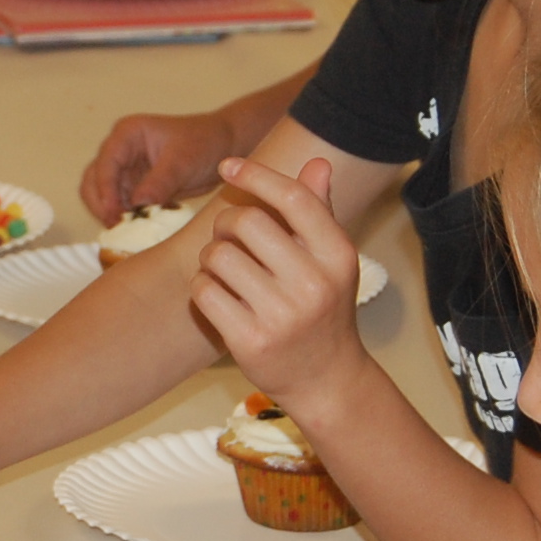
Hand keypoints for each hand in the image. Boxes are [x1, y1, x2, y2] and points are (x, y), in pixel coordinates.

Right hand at [79, 110, 238, 227]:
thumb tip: (137, 206)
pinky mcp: (134, 187)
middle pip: (93, 181)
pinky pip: (120, 205)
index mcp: (127, 134)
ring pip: (102, 196)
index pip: (104, 165)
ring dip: (111, 214)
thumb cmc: (204, 143)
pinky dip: (125, 218)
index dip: (105, 192)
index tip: (115, 215)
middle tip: (118, 227)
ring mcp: (125, 169)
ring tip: (128, 230)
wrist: (224, 147)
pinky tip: (138, 228)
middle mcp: (120, 150)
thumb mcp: (182, 162)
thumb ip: (158, 183)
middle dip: (101, 205)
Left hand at [189, 156, 368, 406]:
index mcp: (338, 255)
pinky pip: (204, 291)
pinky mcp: (250, 340)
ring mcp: (282, 315)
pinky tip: (218, 295)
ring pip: (218, 256)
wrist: (327, 378)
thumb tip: (318, 162)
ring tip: (224, 269)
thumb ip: (320, 211)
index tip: (228, 164)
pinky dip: (202, 286)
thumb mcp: (332, 261)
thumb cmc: (323, 308)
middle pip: (247, 222)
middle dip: (227, 223)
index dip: (256, 174)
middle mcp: (314, 283)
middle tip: (229, 237)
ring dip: (211, 256)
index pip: (294, 198)